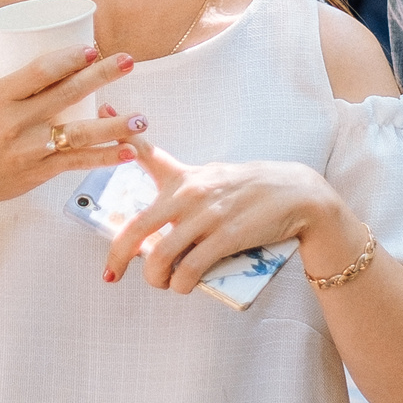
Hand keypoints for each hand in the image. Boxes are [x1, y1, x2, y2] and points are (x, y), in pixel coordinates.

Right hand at [0, 46, 142, 220]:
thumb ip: (1, 74)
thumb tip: (30, 42)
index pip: (38, 72)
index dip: (67, 58)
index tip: (91, 48)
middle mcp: (15, 122)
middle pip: (66, 95)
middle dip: (100, 76)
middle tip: (127, 61)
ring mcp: (29, 149)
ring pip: (78, 133)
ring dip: (113, 126)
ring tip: (141, 118)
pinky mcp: (39, 172)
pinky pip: (77, 163)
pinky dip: (104, 159)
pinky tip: (127, 152)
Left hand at [101, 141, 349, 292]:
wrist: (298, 194)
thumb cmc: (252, 190)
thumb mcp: (214, 177)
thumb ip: (185, 191)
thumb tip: (160, 223)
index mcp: (185, 177)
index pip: (147, 154)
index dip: (121, 142)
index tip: (104, 116)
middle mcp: (189, 194)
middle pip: (137, 229)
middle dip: (118, 257)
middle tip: (112, 274)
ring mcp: (206, 216)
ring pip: (161, 257)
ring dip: (156, 279)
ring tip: (163, 283)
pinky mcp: (226, 238)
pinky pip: (190, 269)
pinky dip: (182, 284)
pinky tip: (184, 287)